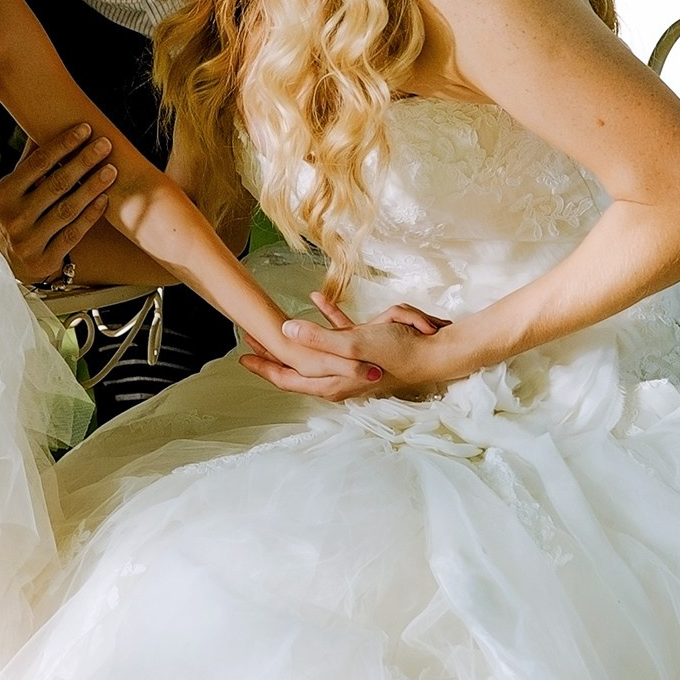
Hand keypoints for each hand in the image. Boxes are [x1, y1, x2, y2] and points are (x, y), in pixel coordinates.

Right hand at [0, 123, 115, 283]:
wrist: (4, 264)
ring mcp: (28, 240)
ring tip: (111, 170)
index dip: (62, 145)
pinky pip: (73, 234)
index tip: (85, 130)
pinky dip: (90, 216)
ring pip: (67, 209)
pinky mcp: (44, 259)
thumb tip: (40, 126)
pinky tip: (104, 199)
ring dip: (92, 187)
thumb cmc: (14, 217)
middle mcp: (13, 217)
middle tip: (105, 145)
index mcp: (3, 194)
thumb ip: (28, 162)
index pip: (37, 164)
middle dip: (83, 162)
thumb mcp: (12, 190)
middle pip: (56, 184)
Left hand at [241, 296, 456, 401]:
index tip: (242, 359)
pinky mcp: (366, 345)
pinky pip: (341, 329)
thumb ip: (318, 339)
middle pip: (297, 367)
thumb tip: (283, 332)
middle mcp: (340, 375)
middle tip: (249, 341)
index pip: (289, 379)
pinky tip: (316, 297)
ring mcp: (352, 361)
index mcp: (333, 382)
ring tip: (272, 326)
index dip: (264, 368)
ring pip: (316, 349)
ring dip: (296, 337)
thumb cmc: (398, 352)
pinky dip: (328, 315)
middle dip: (273, 355)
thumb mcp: (354, 343)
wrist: (437, 352)